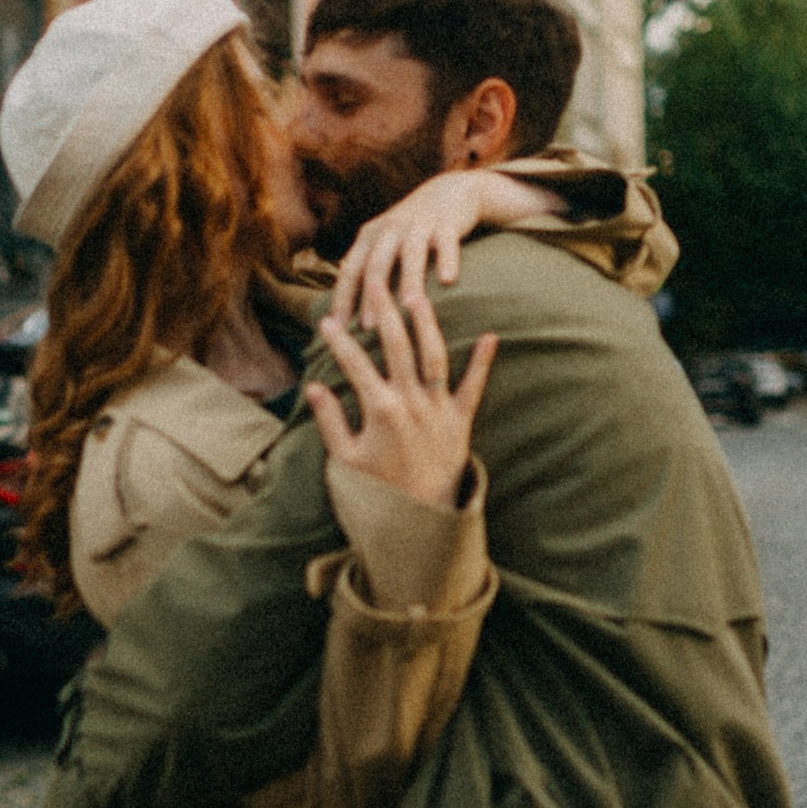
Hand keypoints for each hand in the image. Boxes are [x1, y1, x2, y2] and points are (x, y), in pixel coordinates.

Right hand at [310, 277, 495, 508]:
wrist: (419, 526)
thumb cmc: (376, 496)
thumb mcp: (344, 461)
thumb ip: (330, 421)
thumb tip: (315, 385)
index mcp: (379, 410)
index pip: (355, 363)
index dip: (339, 340)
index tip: (327, 320)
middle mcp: (411, 403)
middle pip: (397, 345)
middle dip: (384, 310)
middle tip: (376, 281)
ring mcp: (439, 411)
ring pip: (434, 355)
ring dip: (426, 323)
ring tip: (418, 293)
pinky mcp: (461, 423)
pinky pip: (474, 387)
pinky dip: (483, 362)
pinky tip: (491, 336)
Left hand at [327, 165, 558, 327]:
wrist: (450, 191)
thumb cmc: (412, 229)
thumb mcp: (384, 241)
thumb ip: (366, 267)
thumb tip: (345, 308)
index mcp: (371, 236)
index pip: (351, 269)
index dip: (343, 298)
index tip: (336, 328)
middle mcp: (391, 229)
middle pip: (377, 263)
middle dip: (372, 295)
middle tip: (369, 327)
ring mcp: (419, 225)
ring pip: (411, 254)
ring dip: (409, 279)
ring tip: (409, 305)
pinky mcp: (447, 223)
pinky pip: (446, 242)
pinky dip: (447, 260)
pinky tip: (449, 280)